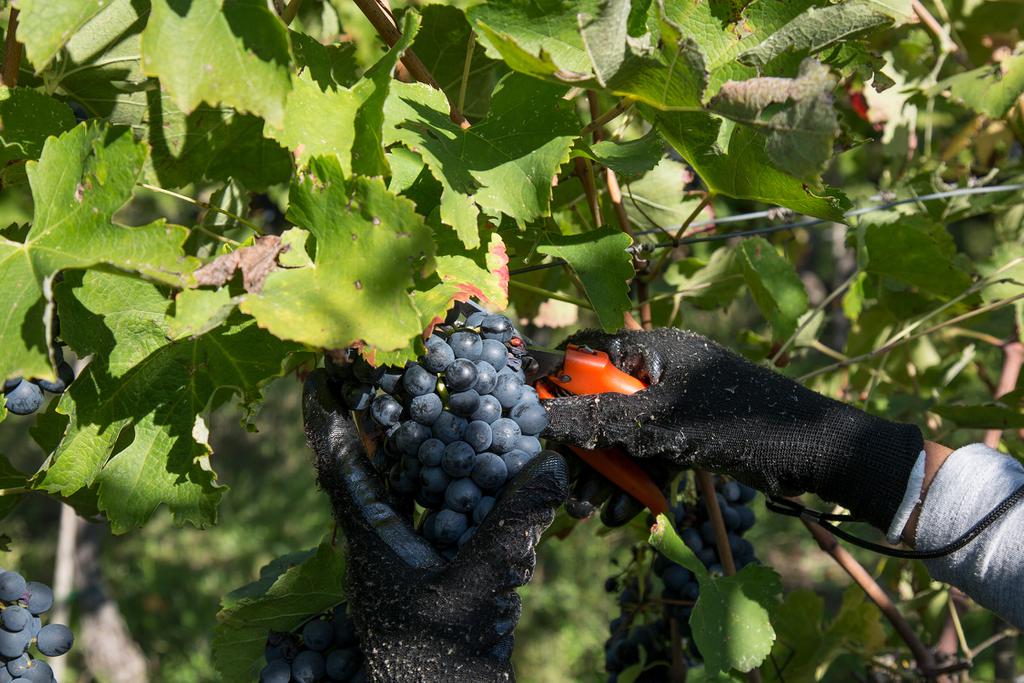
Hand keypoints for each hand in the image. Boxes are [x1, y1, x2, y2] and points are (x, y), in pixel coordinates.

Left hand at [303, 370, 567, 682]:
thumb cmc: (443, 656)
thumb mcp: (478, 586)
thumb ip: (511, 527)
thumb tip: (550, 466)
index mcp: (368, 540)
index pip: (338, 466)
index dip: (326, 417)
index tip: (317, 372)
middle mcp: (378, 542)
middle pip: (369, 466)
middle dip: (375, 418)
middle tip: (387, 369)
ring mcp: (402, 558)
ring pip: (402, 488)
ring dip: (412, 446)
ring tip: (427, 400)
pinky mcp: (429, 571)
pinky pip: (433, 514)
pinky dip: (448, 484)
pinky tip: (473, 465)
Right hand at [541, 328, 922, 529]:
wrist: (816, 455)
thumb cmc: (739, 421)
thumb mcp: (661, 425)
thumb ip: (599, 419)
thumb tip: (538, 415)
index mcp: (652, 350)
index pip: (586, 354)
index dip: (551, 380)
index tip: (522, 412)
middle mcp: (660, 373)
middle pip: (599, 404)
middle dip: (579, 447)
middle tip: (555, 480)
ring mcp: (675, 407)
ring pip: (622, 438)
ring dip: (604, 474)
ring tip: (583, 511)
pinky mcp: (689, 436)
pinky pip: (648, 457)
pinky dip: (636, 483)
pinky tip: (622, 516)